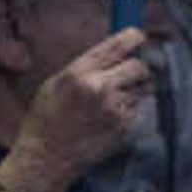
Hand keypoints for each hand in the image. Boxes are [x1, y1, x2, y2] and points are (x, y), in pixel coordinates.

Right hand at [0, 25, 156, 191]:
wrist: (48, 156)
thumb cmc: (48, 118)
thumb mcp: (57, 83)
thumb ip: (86, 67)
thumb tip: (115, 53)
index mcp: (79, 73)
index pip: (115, 47)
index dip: (132, 38)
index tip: (140, 35)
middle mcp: (100, 88)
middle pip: (139, 67)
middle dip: (137, 69)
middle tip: (128, 75)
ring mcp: (116, 109)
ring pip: (143, 89)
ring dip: (135, 91)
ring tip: (111, 103)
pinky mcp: (126, 127)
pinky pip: (140, 110)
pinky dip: (132, 111)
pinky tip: (111, 119)